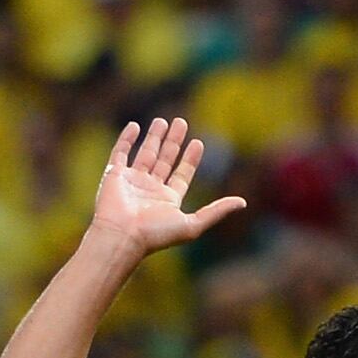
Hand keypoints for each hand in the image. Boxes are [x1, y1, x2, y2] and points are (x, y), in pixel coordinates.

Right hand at [87, 115, 249, 261]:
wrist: (122, 236)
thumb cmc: (155, 234)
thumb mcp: (193, 224)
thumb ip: (216, 211)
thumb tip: (243, 202)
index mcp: (168, 200)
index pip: (182, 174)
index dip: (190, 159)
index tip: (198, 142)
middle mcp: (150, 190)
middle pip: (165, 160)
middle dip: (173, 142)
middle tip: (181, 122)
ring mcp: (132, 182)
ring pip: (145, 154)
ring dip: (154, 138)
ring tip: (162, 120)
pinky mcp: (114, 176)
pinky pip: (120, 153)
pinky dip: (126, 139)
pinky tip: (135, 126)